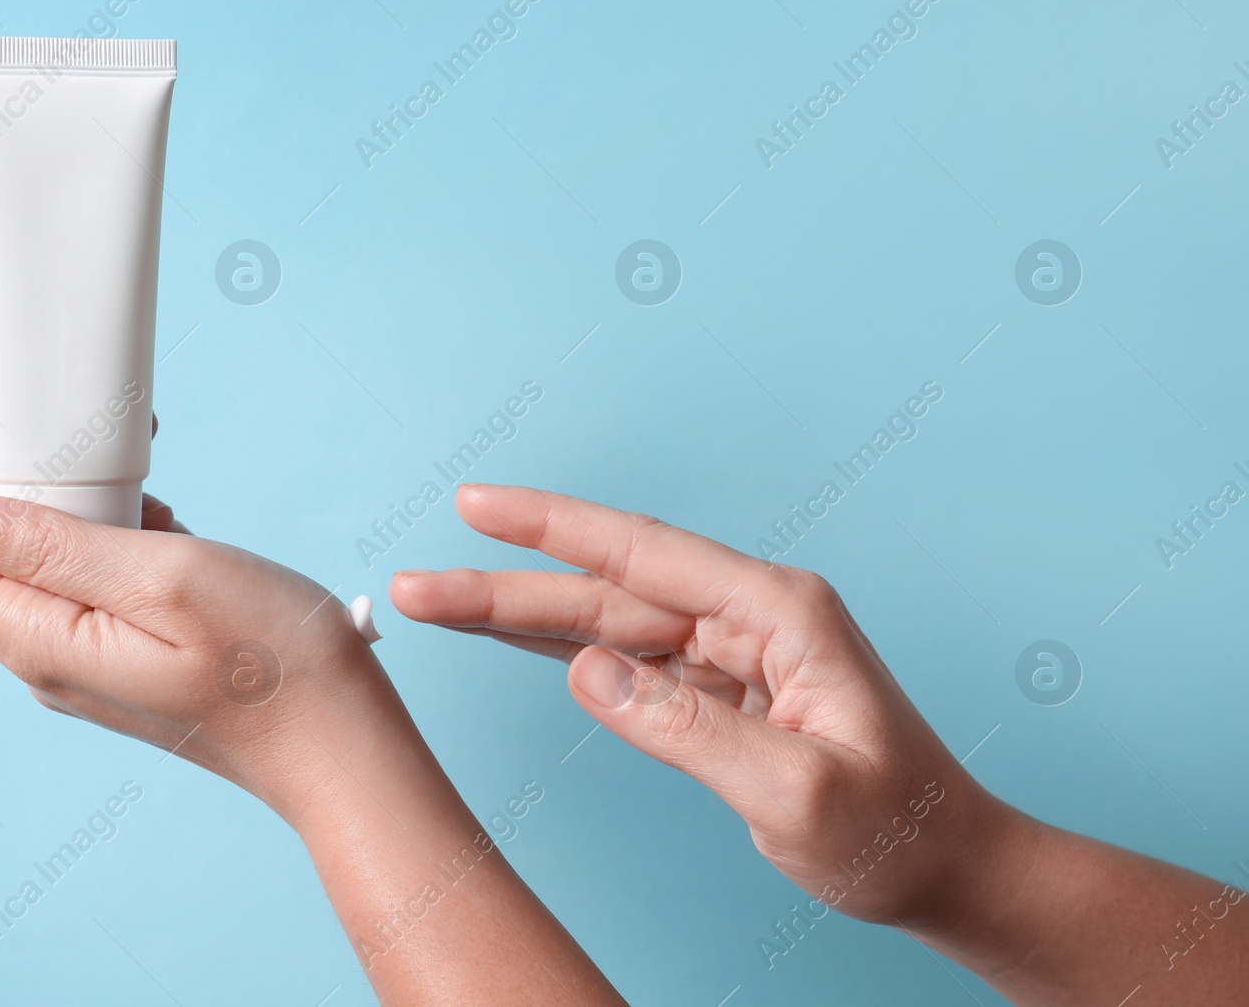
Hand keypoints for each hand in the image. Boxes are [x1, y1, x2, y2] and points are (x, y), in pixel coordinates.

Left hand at [0, 407, 628, 1006]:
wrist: (339, 740)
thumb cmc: (272, 665)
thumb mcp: (166, 580)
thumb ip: (54, 548)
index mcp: (38, 640)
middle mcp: (44, 656)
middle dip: (11, 480)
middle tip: (83, 445)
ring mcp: (82, 659)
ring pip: (34, 562)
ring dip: (75, 508)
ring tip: (149, 498)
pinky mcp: (122, 655)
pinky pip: (86, 581)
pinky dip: (116, 537)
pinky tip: (172, 534)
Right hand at [390, 483, 1017, 931]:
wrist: (951, 866)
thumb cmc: (898, 832)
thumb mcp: (795, 793)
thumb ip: (686, 730)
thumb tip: (586, 671)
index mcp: (780, 612)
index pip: (643, 553)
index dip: (551, 527)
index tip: (476, 505)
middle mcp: (754, 615)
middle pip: (609, 585)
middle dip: (509, 583)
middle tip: (420, 587)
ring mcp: (738, 649)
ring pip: (610, 617)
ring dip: (525, 613)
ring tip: (443, 605)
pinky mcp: (725, 687)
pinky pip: (631, 657)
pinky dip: (566, 648)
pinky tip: (516, 639)